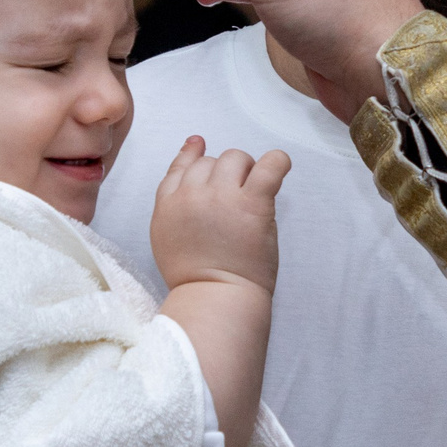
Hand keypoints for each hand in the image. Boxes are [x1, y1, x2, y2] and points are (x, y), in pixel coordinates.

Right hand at [151, 136, 290, 295]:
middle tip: (236, 200)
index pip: (181, 166)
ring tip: (253, 195)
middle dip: (225, 174)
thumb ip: (173, 202)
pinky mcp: (251, 203)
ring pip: (235, 157)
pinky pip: (269, 166)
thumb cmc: (195, 278)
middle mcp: (191, 195)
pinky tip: (280, 167)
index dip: (193, 155)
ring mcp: (221, 196)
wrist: (213, 299)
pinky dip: (278, 162)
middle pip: (210, 161)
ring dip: (247, 170)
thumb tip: (188, 160)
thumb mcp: (166, 236)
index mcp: (168, 204)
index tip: (201, 147)